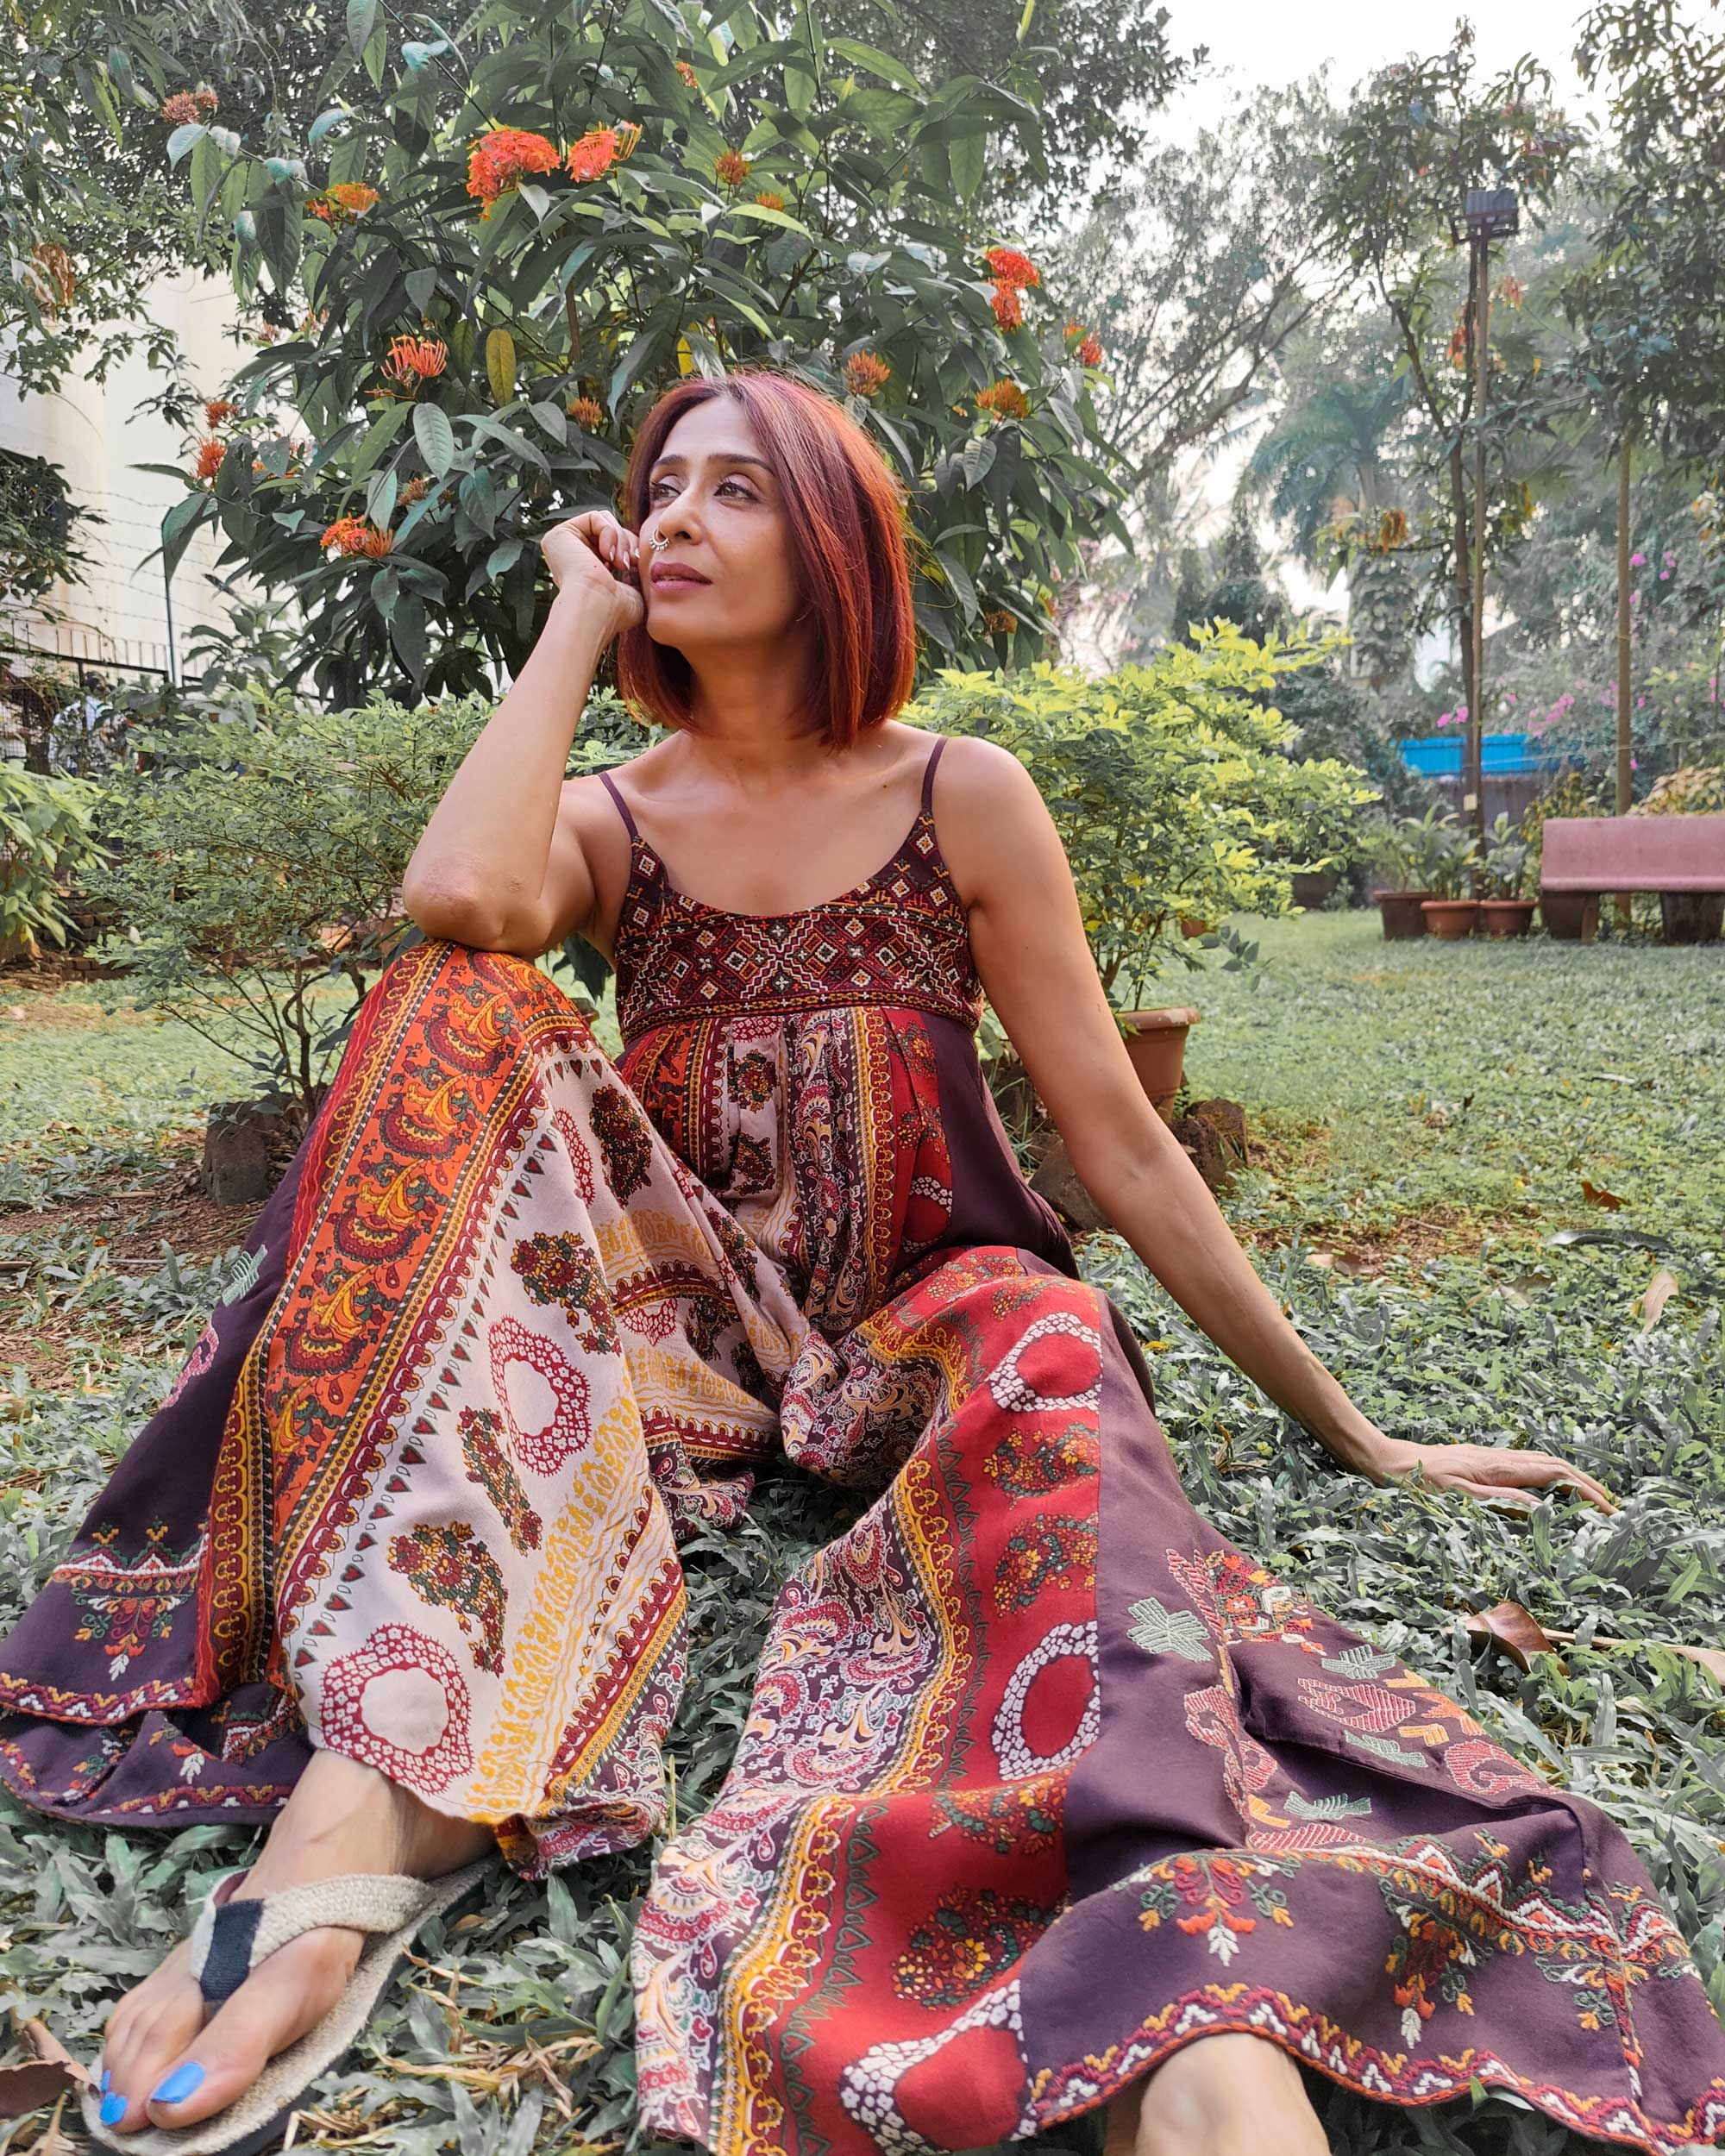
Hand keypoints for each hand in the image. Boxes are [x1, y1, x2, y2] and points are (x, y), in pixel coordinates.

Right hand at [540, 509, 643, 640]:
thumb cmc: (616, 610)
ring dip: (619, 539)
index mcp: (587, 571)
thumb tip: (641, 558)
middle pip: (610, 530)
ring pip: (605, 522)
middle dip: (626, 542)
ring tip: (618, 563)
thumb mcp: (633, 589)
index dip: (630, 549)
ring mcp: (564, 546)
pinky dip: (609, 532)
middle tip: (629, 563)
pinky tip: (607, 555)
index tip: (636, 564)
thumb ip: (635, 573)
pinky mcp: (559, 534)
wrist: (599, 609)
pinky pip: (595, 517)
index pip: (614, 544)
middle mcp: (573, 557)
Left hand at [1361, 1433, 1618, 1514]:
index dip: (1585, 1492)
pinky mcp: (1481, 1461)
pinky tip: (1547, 1486)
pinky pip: (1525, 1464)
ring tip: (1589, 1497)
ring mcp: (1491, 1457)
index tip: (1609, 1511)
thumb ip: (1499, 1500)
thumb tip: (1540, 1505)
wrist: (1386, 1460)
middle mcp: (1499, 1458)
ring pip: (1542, 1462)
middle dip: (1587, 1484)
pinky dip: (1548, 1474)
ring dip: (1570, 1478)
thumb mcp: (1457, 1496)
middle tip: (1611, 1506)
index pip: (1555, 1476)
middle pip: (1555, 1465)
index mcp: (1499, 1467)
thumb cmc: (1417, 1481)